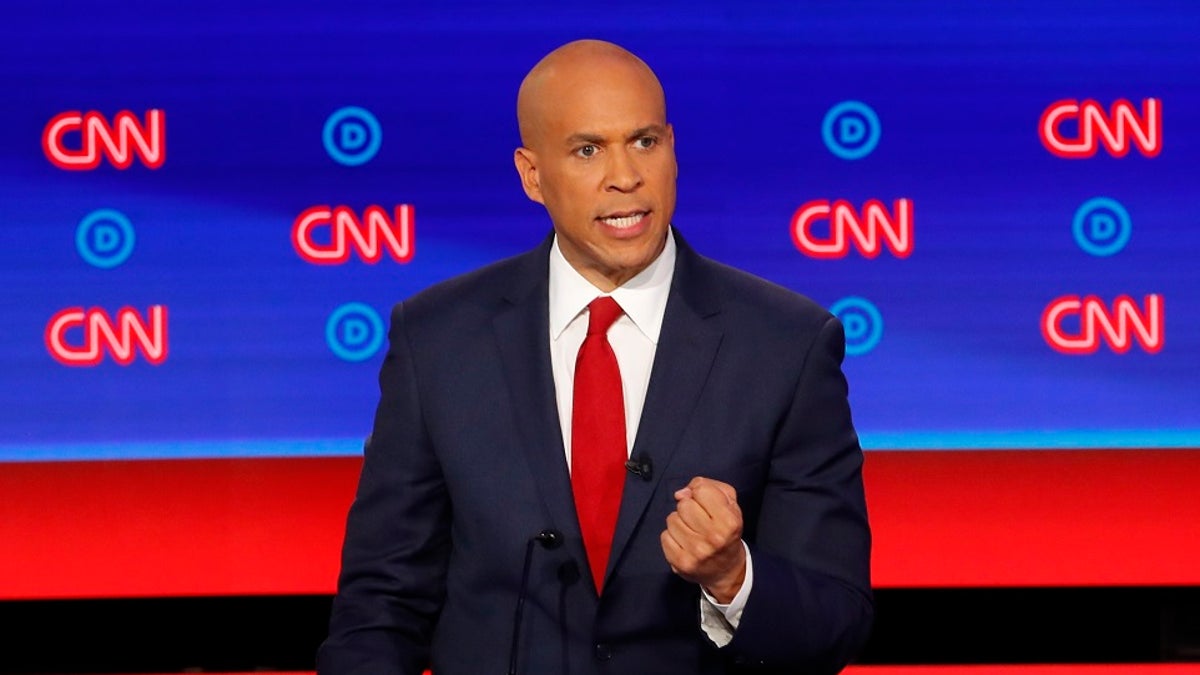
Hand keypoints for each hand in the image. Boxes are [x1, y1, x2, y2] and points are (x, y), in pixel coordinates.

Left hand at [660, 476, 746, 602]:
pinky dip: (671, 537)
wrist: (727, 570)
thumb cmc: (726, 531)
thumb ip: (709, 487)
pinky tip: (683, 542)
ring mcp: (696, 552)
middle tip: (698, 520)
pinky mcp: (681, 562)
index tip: (706, 504)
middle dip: (688, 508)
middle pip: (684, 504)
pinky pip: (664, 536)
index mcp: (729, 521)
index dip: (701, 494)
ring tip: (691, 531)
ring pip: (671, 519)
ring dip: (679, 522)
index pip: (701, 490)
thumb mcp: (730, 504)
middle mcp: (714, 537)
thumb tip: (681, 493)